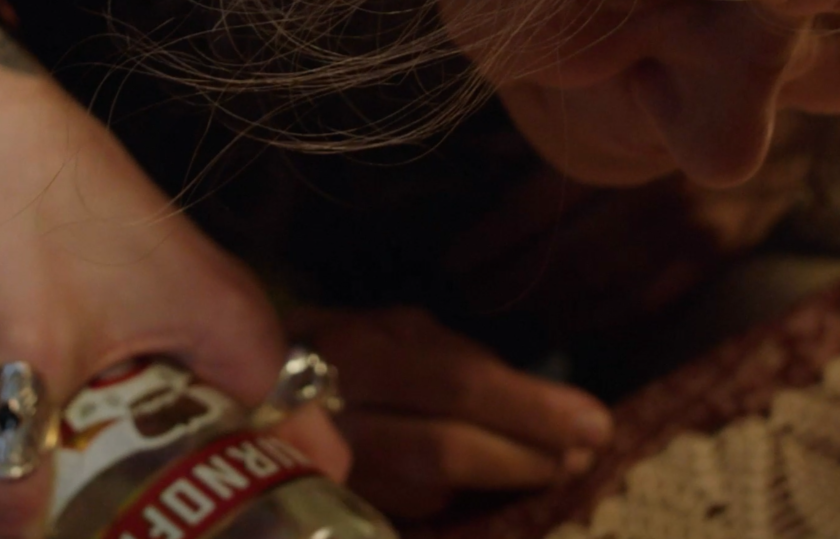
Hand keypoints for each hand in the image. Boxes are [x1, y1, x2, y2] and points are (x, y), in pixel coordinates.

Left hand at [0, 0, 350, 538]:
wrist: (10, 133)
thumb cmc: (44, 225)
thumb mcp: (29, 361)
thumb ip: (18, 471)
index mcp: (240, 331)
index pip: (313, 433)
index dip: (300, 500)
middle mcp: (234, 317)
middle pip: (263, 428)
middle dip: (229, 497)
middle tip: (185, 537)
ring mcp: (195, 302)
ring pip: (213, 403)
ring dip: (182, 462)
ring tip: (138, 519)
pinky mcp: (156, 295)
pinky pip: (177, 377)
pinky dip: (152, 424)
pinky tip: (94, 458)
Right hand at [286, 305, 613, 518]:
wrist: (243, 390)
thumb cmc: (345, 346)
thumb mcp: (401, 328)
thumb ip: (457, 360)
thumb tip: (534, 400)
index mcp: (366, 351)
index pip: (462, 385)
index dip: (532, 409)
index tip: (596, 422)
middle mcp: (342, 411)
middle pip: (446, 450)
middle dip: (524, 458)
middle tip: (583, 457)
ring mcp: (328, 466)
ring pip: (428, 492)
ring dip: (502, 487)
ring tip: (555, 470)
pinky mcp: (330, 503)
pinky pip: (405, 512)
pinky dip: (461, 504)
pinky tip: (498, 491)